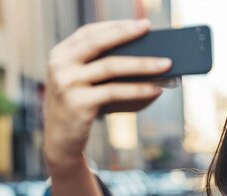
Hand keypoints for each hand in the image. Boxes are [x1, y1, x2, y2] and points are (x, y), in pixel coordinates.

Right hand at [43, 19, 171, 170]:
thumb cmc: (82, 107)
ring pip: (111, 67)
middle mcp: (60, 65)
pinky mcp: (78, 104)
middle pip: (98, 43)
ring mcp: (67, 84)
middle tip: (150, 30)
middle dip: (127, 34)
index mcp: (61, 54)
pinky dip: (139, 89)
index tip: (141, 24)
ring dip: (142, 64)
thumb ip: (107, 67)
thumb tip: (151, 60)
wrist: (61, 140)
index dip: (115, 26)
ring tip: (166, 64)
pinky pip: (115, 92)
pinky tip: (156, 89)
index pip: (90, 32)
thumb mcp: (87, 82)